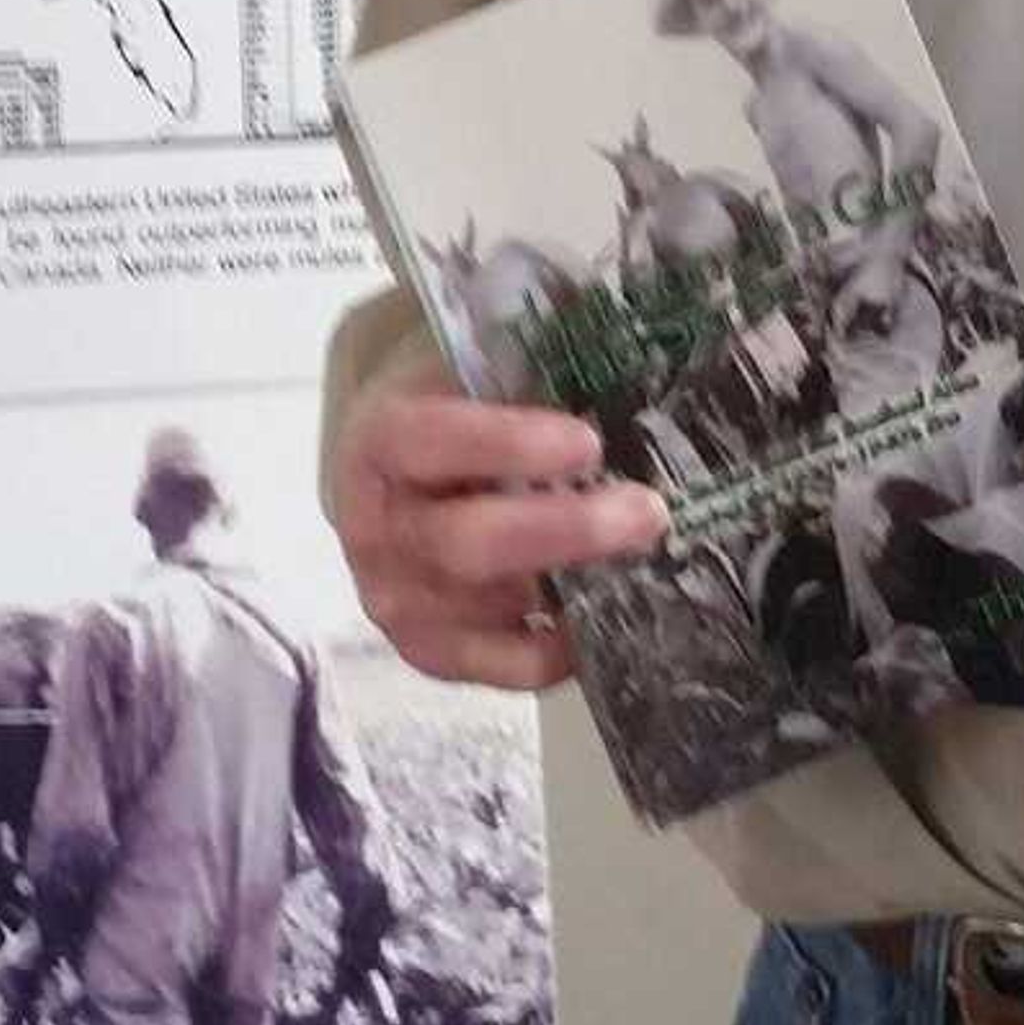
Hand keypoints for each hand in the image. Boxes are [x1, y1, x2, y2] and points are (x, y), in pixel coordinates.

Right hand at [331, 375, 668, 690]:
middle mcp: (376, 530)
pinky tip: (601, 616)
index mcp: (380, 443)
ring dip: (577, 585)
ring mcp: (397, 601)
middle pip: (468, 544)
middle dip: (567, 530)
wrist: (392, 480)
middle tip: (647, 512)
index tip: (586, 441)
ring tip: (642, 553)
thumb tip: (630, 357)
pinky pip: (502, 668)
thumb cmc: (450, 413)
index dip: (507, 444)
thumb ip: (527, 369)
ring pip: (492, 608)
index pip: (430, 443)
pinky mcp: (429, 653)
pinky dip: (560, 650)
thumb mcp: (467, 374)